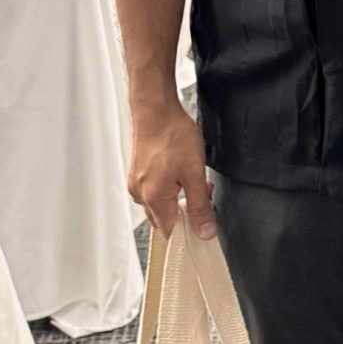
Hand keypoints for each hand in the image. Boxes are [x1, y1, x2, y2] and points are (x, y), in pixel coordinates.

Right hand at [128, 96, 215, 238]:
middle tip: (204, 189)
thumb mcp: (195, 174)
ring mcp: (137, 184)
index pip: (171, 232)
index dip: (190, 228)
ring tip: (193, 176)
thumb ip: (200, 206)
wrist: (156, 110)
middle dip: (188, 210)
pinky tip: (181, 171)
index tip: (205, 218)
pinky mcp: (138, 174)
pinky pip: (155, 191)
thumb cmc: (173, 136)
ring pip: (162, 204)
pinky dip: (170, 187)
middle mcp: (140, 195)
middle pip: (166, 219)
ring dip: (180, 197)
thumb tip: (204, 233)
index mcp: (153, 199)